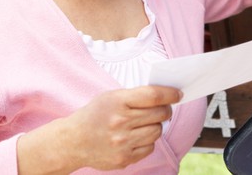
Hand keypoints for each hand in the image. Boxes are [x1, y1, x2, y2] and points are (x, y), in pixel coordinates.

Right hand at [17, 85, 181, 173]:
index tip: (178, 94)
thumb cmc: (95, 114)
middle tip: (163, 108)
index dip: (170, 94)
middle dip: (166, 109)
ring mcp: (122, 142)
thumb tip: (165, 96)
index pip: (153, 96)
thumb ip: (135, 95)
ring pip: (157, 131)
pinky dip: (148, 141)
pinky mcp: (124, 158)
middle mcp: (120, 122)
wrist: (73, 141)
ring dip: (157, 126)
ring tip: (146, 123)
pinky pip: (150, 147)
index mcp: (118, 101)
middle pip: (160, 113)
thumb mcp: (111, 97)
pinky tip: (138, 136)